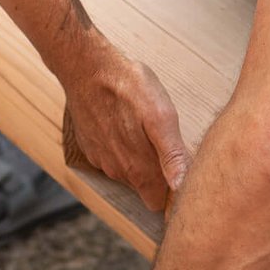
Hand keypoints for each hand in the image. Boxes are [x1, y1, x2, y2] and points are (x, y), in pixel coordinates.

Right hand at [60, 29, 187, 211]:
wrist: (86, 67)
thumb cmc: (129, 88)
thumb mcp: (161, 116)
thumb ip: (173, 155)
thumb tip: (183, 187)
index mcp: (138, 169)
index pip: (158, 202)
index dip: (172, 192)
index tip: (181, 171)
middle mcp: (118, 171)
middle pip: (145, 188)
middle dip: (159, 175)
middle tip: (168, 144)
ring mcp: (102, 160)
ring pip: (128, 173)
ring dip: (140, 159)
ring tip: (147, 131)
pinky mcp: (91, 147)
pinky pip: (112, 158)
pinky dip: (121, 147)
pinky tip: (126, 125)